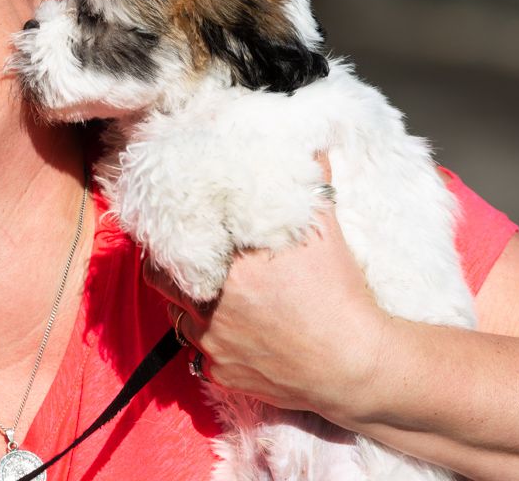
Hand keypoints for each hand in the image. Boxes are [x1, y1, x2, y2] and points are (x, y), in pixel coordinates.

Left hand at [144, 154, 392, 417]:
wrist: (356, 366)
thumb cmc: (341, 296)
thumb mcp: (326, 231)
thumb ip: (311, 184)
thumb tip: (311, 144)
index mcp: (228, 267)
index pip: (170, 244)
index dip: (166, 234)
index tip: (170, 225)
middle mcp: (210, 306)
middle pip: (161, 281)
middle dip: (167, 267)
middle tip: (181, 256)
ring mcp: (212, 344)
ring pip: (179, 318)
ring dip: (189, 304)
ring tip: (209, 292)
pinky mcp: (221, 374)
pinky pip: (201, 354)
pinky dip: (213, 341)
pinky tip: (235, 331)